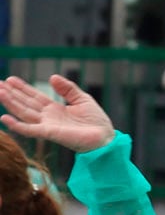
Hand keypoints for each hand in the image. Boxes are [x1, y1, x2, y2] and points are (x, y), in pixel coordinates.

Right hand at [0, 74, 116, 153]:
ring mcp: (47, 125)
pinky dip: (17, 125)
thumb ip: (67, 88)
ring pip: (24, 112)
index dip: (22, 88)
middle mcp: (48, 117)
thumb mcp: (82, 99)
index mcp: (55, 108)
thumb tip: (52, 77)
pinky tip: (4, 118)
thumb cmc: (96, 121)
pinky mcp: (50, 133)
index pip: (34, 96)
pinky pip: (30, 129)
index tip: (9, 79)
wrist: (105, 137)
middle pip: (25, 103)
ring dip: (10, 103)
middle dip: (11, 94)